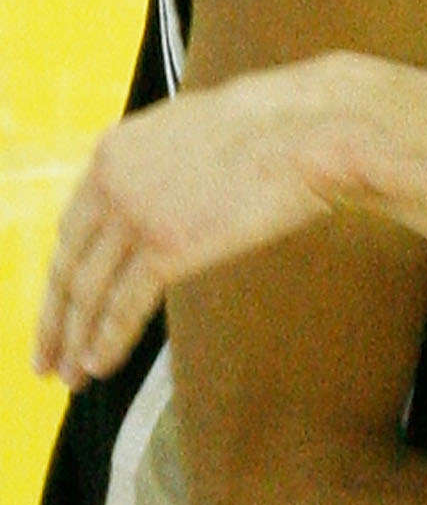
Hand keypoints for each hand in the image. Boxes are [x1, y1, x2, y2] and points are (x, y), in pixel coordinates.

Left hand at [37, 60, 347, 388]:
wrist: (303, 131)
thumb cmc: (270, 129)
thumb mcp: (191, 134)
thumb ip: (160, 170)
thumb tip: (163, 200)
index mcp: (113, 152)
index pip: (72, 227)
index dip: (62, 274)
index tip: (59, 304)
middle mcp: (111, 182)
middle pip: (67, 263)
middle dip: (54, 318)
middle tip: (46, 356)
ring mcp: (136, 215)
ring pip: (88, 291)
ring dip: (75, 339)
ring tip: (72, 376)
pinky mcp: (166, 247)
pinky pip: (123, 305)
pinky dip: (107, 340)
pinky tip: (99, 364)